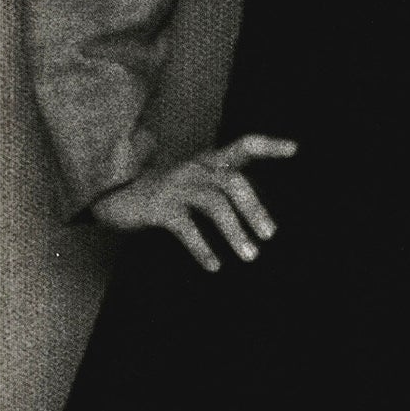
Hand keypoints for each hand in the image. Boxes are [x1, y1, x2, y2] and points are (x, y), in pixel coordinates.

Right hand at [90, 133, 296, 271]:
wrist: (115, 194)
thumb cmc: (167, 192)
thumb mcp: (197, 182)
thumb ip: (223, 188)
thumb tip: (260, 216)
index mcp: (210, 161)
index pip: (244, 145)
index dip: (268, 145)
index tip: (294, 150)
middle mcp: (196, 169)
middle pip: (233, 181)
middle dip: (254, 208)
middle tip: (270, 235)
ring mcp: (176, 186)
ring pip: (213, 204)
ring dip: (234, 231)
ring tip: (250, 255)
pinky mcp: (159, 207)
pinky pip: (186, 228)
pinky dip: (202, 247)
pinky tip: (214, 265)